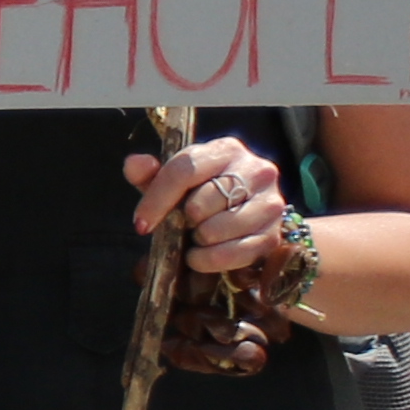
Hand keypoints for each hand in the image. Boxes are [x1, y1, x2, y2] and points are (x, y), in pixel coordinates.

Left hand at [130, 134, 290, 274]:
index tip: (141, 224)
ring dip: (198, 239)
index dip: (157, 200)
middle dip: (183, 221)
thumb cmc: (201, 192)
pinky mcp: (274, 234)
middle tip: (182, 225)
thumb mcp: (173, 180)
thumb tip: (135, 164)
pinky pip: (236, 253)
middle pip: (201, 203)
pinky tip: (201, 256)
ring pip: (218, 229)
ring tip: (197, 236)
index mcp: (226, 150)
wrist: (244, 212)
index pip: (185, 170)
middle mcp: (256, 171)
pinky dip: (210, 260)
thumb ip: (150, 173)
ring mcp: (271, 203)